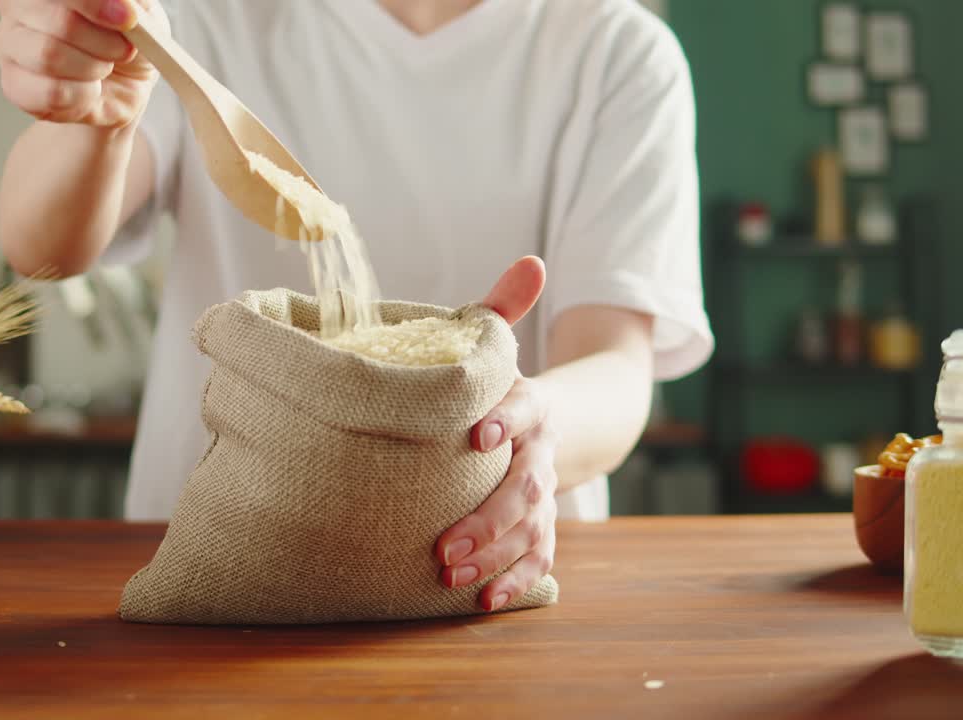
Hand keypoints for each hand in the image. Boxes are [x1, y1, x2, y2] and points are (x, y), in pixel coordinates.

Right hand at [0, 0, 167, 125]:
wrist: (123, 86)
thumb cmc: (123, 38)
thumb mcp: (140, 12)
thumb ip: (130, 2)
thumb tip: (123, 5)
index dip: (94, 3)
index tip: (128, 18)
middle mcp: (16, 4)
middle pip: (60, 21)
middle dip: (103, 41)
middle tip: (123, 50)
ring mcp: (8, 43)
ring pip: (50, 55)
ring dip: (93, 68)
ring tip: (103, 68)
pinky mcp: (13, 84)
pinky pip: (50, 92)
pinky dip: (83, 96)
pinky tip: (87, 89)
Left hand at [434, 256, 558, 611]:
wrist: (563, 421)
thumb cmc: (504, 385)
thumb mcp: (503, 347)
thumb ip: (503, 309)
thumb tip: (532, 260)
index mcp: (527, 403)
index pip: (521, 408)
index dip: (505, 420)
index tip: (478, 435)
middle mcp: (540, 451)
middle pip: (524, 486)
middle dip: (489, 517)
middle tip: (445, 546)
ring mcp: (544, 491)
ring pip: (532, 528)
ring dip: (496, 555)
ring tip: (452, 575)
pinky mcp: (544, 524)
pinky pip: (538, 556)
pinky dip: (516, 579)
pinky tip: (484, 601)